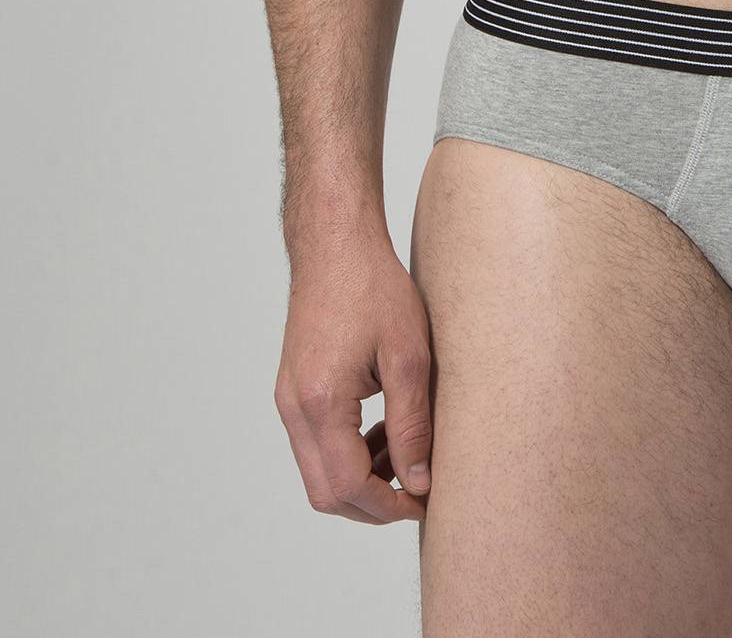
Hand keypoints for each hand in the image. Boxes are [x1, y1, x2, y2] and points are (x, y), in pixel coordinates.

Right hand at [275, 234, 433, 521]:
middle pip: (326, 493)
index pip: (348, 487)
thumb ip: (411, 425)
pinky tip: (383, 432)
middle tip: (417, 489)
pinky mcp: (292, 390)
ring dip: (361, 479)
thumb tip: (419, 481)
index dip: (389, 505)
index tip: (425, 501)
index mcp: (321, 402)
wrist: (335, 244)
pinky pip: (315, 445)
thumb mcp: (408, 356)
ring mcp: (288, 400)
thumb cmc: (374, 287)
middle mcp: (294, 408)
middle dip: (373, 504)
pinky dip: (347, 454)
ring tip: (406, 455)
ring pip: (318, 473)